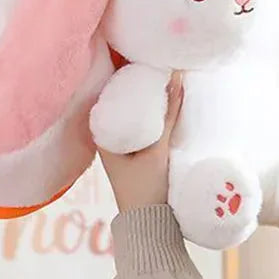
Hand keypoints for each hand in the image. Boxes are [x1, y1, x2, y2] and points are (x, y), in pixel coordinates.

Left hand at [99, 73, 183, 211]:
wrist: (150, 224)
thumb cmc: (146, 188)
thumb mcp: (157, 149)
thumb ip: (168, 115)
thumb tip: (176, 77)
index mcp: (101, 134)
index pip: (108, 94)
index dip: (121, 72)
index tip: (140, 54)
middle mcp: (107, 138)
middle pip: (121, 101)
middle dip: (138, 83)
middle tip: (157, 61)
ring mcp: (121, 147)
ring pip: (132, 114)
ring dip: (147, 99)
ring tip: (165, 76)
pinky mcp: (136, 155)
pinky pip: (142, 125)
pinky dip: (152, 114)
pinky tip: (167, 104)